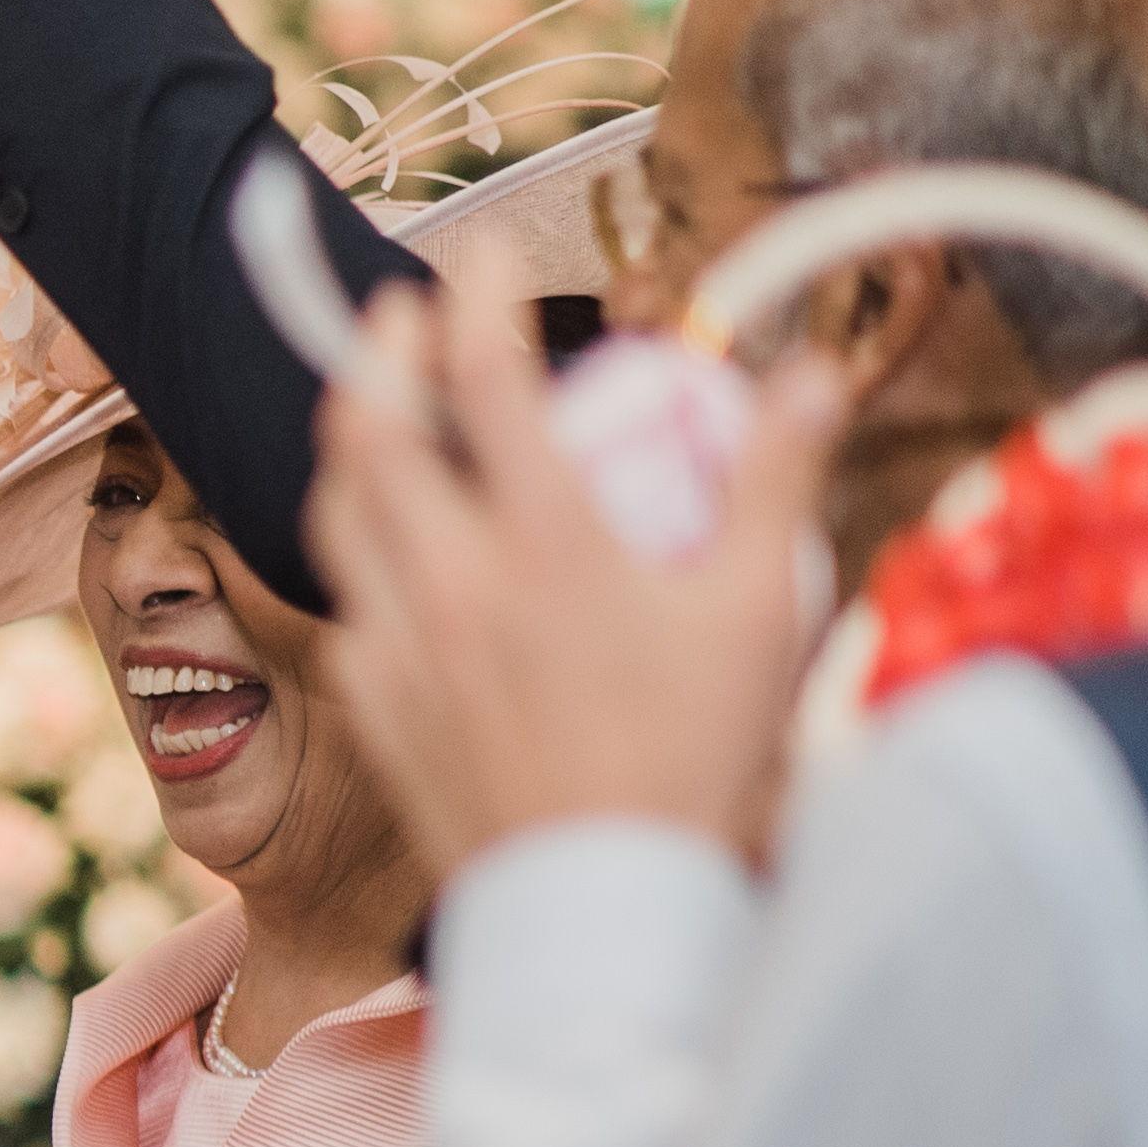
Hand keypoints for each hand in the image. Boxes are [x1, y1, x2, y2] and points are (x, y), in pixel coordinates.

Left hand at [303, 269, 844, 874]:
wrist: (602, 897)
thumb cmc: (694, 756)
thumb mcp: (759, 611)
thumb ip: (773, 479)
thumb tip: (807, 372)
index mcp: (546, 544)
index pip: (485, 381)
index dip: (476, 297)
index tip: (480, 249)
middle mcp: (452, 582)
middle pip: (375, 434)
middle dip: (380, 355)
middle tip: (401, 314)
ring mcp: (401, 644)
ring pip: (339, 515)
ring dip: (350, 447)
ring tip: (378, 412)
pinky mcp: (375, 703)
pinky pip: (349, 602)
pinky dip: (360, 550)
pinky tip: (391, 546)